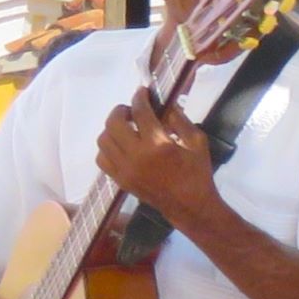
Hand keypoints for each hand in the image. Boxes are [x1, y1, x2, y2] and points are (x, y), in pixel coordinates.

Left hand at [95, 90, 216, 226]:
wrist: (189, 206)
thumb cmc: (197, 173)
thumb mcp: (197, 141)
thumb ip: (179, 120)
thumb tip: (165, 104)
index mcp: (157, 144)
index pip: (140, 111)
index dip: (140, 97)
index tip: (142, 92)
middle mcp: (136, 155)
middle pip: (114, 122)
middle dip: (121, 110)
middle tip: (131, 110)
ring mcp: (124, 170)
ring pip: (104, 140)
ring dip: (112, 128)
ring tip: (125, 128)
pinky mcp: (120, 180)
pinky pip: (102, 159)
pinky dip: (107, 148)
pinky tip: (120, 146)